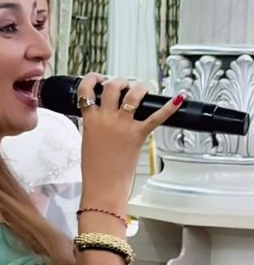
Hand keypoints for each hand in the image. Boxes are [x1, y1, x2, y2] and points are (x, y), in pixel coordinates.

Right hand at [78, 73, 183, 209]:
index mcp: (90, 120)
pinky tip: (178, 99)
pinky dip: (169, 108)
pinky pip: (156, 117)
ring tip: (141, 89)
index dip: (92, 79)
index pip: (86, 90)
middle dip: (119, 82)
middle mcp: (106, 118)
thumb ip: (94, 126)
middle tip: (124, 86)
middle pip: (113, 87)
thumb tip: (101, 118)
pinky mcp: (138, 135)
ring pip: (133, 95)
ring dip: (138, 88)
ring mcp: (123, 125)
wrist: (103, 186)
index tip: (98, 78)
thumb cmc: (94, 170)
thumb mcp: (87, 142)